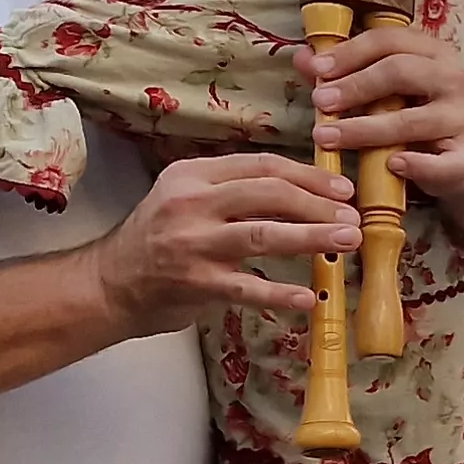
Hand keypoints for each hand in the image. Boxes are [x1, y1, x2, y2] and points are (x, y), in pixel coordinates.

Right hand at [85, 154, 359, 332]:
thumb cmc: (161, 238)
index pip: (262, 166)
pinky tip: (310, 297)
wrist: (110, 283)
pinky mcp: (194, 283)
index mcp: (193, 175)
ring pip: (264, 234)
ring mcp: (191, 243)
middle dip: (318, 203)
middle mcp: (190, 203)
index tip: (343, 188)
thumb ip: (237, 190)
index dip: (309, 176)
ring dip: (312, 237)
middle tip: (353, 217)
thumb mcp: (190, 199)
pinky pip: (247, 287)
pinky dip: (280, 293)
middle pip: (268, 193)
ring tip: (347, 240)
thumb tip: (310, 191)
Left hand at [298, 23, 463, 197]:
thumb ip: (343, 74)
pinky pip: (444, 163)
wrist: (460, 154)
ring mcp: (463, 118)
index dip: (351, 52)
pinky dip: (417, 165)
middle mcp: (452, 79)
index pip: (390, 41)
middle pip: (402, 72)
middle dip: (356, 86)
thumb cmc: (413, 113)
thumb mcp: (380, 90)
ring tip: (328, 137)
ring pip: (413, 121)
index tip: (319, 69)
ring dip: (365, 129)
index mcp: (431, 53)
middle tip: (321, 101)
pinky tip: (392, 164)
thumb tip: (304, 59)